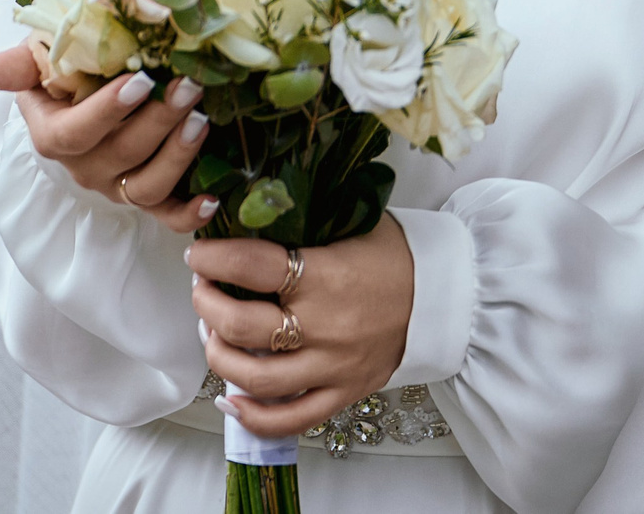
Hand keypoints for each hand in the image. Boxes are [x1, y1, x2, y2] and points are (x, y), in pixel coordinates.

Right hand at [0, 44, 217, 232]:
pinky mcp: (148, 198)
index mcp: (54, 136)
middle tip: (190, 86)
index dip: (106, 112)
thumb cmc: (64, 76)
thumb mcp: (39, 64)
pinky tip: (212, 199)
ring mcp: (117, 186)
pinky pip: (167, 216)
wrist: (84, 104)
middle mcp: (85, 168)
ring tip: (202, 120)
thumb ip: (19, 66)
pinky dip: (189, 214)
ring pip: (146, 186)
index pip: (73, 134)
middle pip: (121, 155)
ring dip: (178, 156)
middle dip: (158, 121)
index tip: (141, 81)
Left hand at [190, 219, 414, 438]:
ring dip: (218, 354)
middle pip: (241, 325)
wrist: (445, 296)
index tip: (198, 255)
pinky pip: (289, 419)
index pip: (249, 265)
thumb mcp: (351, 225)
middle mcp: (324, 325)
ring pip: (254, 377)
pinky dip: (251, 416)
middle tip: (202, 289)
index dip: (212, 259)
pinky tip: (229, 399)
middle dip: (206, 304)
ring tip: (213, 333)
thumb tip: (246, 223)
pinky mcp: (342, 393)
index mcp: (325, 275)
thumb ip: (302, 229)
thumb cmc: (395, 255)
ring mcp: (332, 366)